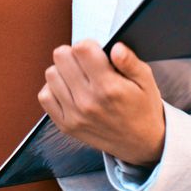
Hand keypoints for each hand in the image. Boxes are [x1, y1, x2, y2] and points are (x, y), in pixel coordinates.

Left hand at [38, 41, 165, 166]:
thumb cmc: (143, 109)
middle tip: (86, 64)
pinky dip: (53, 89)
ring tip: (79, 77)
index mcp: (109, 88)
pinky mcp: (65, 125)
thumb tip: (115, 46)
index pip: (81, 49)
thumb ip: (130, 62)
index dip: (89, 45)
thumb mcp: (146, 82)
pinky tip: (69, 90)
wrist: (141, 144)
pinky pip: (45, 96)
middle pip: (61, 57)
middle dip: (74, 55)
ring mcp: (74, 115)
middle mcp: (88, 101)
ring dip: (63, 71)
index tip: (96, 52)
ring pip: (51, 74)